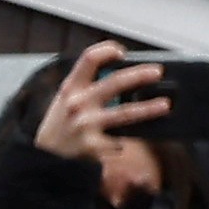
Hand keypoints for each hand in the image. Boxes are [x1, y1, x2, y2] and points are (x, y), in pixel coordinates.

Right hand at [39, 37, 166, 161]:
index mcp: (71, 87)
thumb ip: (87, 86)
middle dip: (139, 75)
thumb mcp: (64, 99)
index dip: (108, 50)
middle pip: (114, 82)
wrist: (44, 158)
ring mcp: (86, 124)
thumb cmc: (60, 125)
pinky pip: (118, 141)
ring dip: (148, 108)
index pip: (90, 58)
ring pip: (124, 113)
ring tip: (164, 105)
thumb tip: (123, 77)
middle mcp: (78, 103)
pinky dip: (122, 142)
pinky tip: (121, 143)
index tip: (122, 52)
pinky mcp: (93, 146)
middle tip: (157, 72)